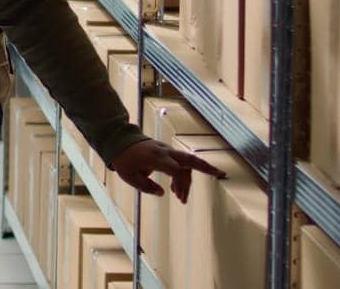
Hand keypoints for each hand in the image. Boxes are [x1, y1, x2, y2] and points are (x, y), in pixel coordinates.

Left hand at [111, 138, 226, 202]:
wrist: (119, 140)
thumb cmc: (124, 159)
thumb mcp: (129, 177)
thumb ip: (146, 187)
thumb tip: (163, 193)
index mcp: (156, 158)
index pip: (176, 169)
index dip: (181, 182)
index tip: (179, 196)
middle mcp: (164, 152)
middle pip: (189, 159)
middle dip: (206, 167)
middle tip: (220, 174)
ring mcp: (166, 150)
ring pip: (185, 163)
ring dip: (187, 181)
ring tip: (181, 199)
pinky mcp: (166, 152)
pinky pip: (180, 162)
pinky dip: (182, 175)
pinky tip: (177, 189)